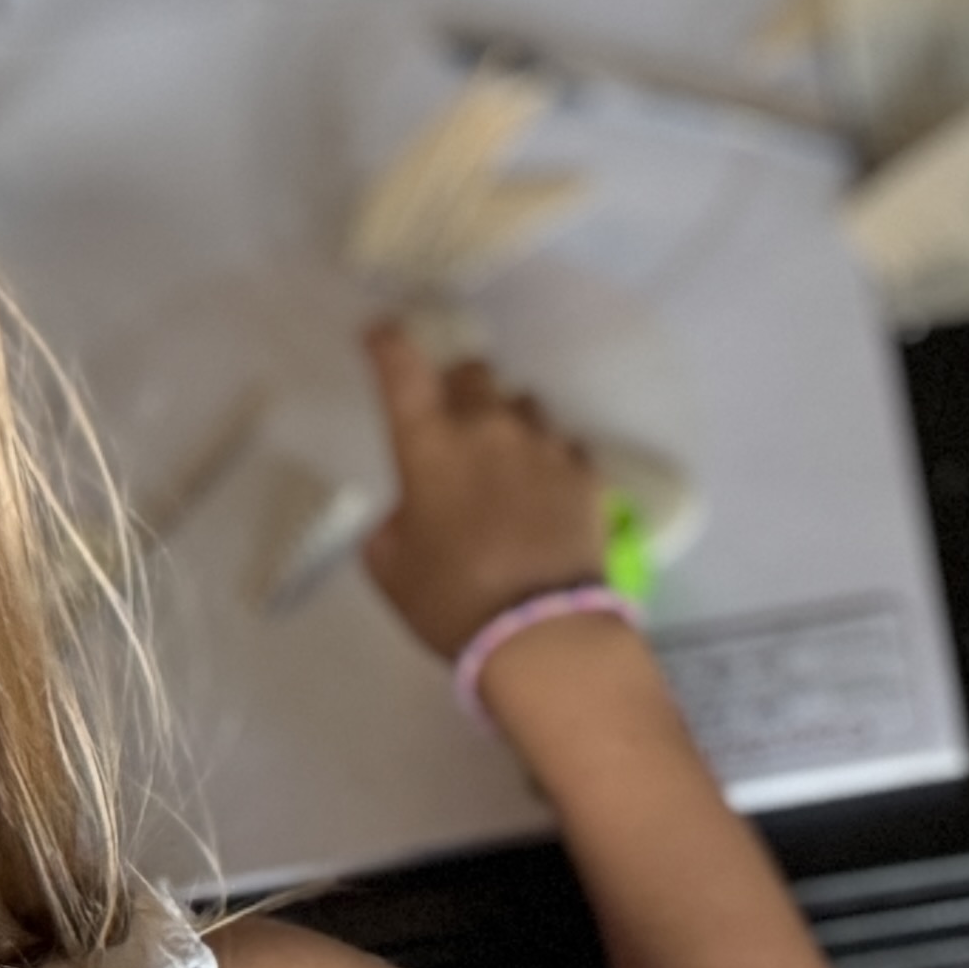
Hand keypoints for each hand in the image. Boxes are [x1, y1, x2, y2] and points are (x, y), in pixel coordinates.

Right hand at [358, 318, 614, 660]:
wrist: (541, 633)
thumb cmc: (450, 602)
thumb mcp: (391, 568)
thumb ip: (392, 524)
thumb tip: (410, 512)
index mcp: (429, 446)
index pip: (401, 368)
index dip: (388, 343)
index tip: (382, 334)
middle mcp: (488, 428)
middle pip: (474, 372)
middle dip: (460, 387)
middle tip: (455, 421)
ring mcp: (544, 445)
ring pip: (524, 404)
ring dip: (509, 423)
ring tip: (506, 464)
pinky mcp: (586, 470)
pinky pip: (564, 445)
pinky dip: (550, 459)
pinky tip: (545, 492)